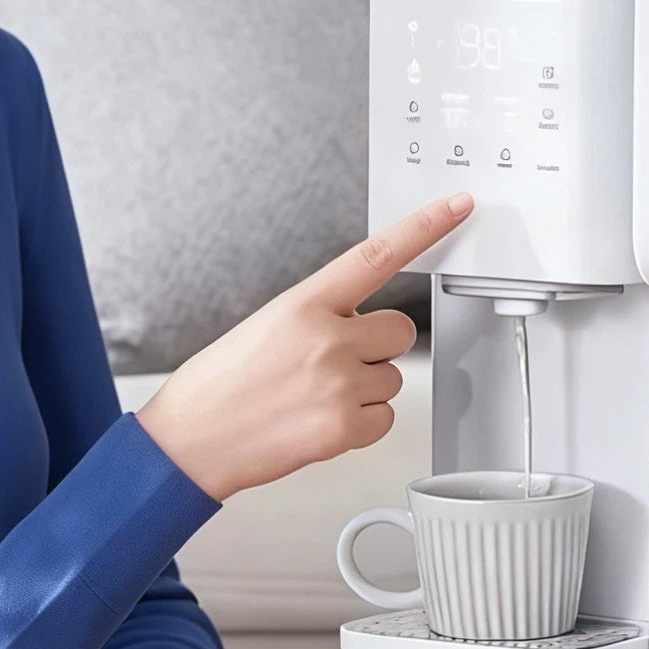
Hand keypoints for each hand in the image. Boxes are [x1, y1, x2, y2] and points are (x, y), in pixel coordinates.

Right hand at [135, 189, 472, 498]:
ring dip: (365, 389)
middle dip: (378, 348)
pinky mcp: (344, 427)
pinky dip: (361, 424)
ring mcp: (339, 383)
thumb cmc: (218, 386)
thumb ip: (319, 316)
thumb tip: (357, 325)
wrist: (191, 441)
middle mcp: (327, 338)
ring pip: (393, 379)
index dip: (425, 227)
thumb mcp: (267, 326)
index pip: (377, 254)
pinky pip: (384, 418)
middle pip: (400, 331)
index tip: (457, 208)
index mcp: (304, 303)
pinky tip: (321, 421)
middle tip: (335, 364)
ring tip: (314, 397)